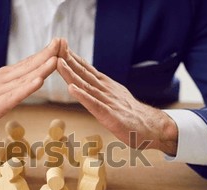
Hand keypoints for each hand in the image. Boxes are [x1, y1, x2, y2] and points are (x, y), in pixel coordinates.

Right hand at [0, 38, 60, 142]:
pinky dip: (26, 88)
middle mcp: (2, 81)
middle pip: (28, 66)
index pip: (27, 64)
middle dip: (46, 54)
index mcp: (3, 78)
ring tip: (56, 57)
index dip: (44, 54)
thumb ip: (9, 87)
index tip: (59, 44)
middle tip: (62, 41)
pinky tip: (38, 81)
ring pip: (23, 78)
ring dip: (41, 67)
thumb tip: (25, 82)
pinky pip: (13, 96)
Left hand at [56, 39, 177, 155]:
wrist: (152, 127)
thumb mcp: (114, 99)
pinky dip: (83, 96)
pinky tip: (72, 89)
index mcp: (106, 86)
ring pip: (86, 86)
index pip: (86, 70)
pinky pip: (94, 104)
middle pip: (83, 73)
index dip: (72, 58)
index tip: (59, 46)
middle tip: (55, 45)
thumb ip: (100, 92)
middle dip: (68, 59)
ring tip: (58, 62)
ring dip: (71, 74)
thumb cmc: (131, 116)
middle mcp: (105, 90)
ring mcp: (108, 101)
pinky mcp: (110, 115)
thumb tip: (85, 85)